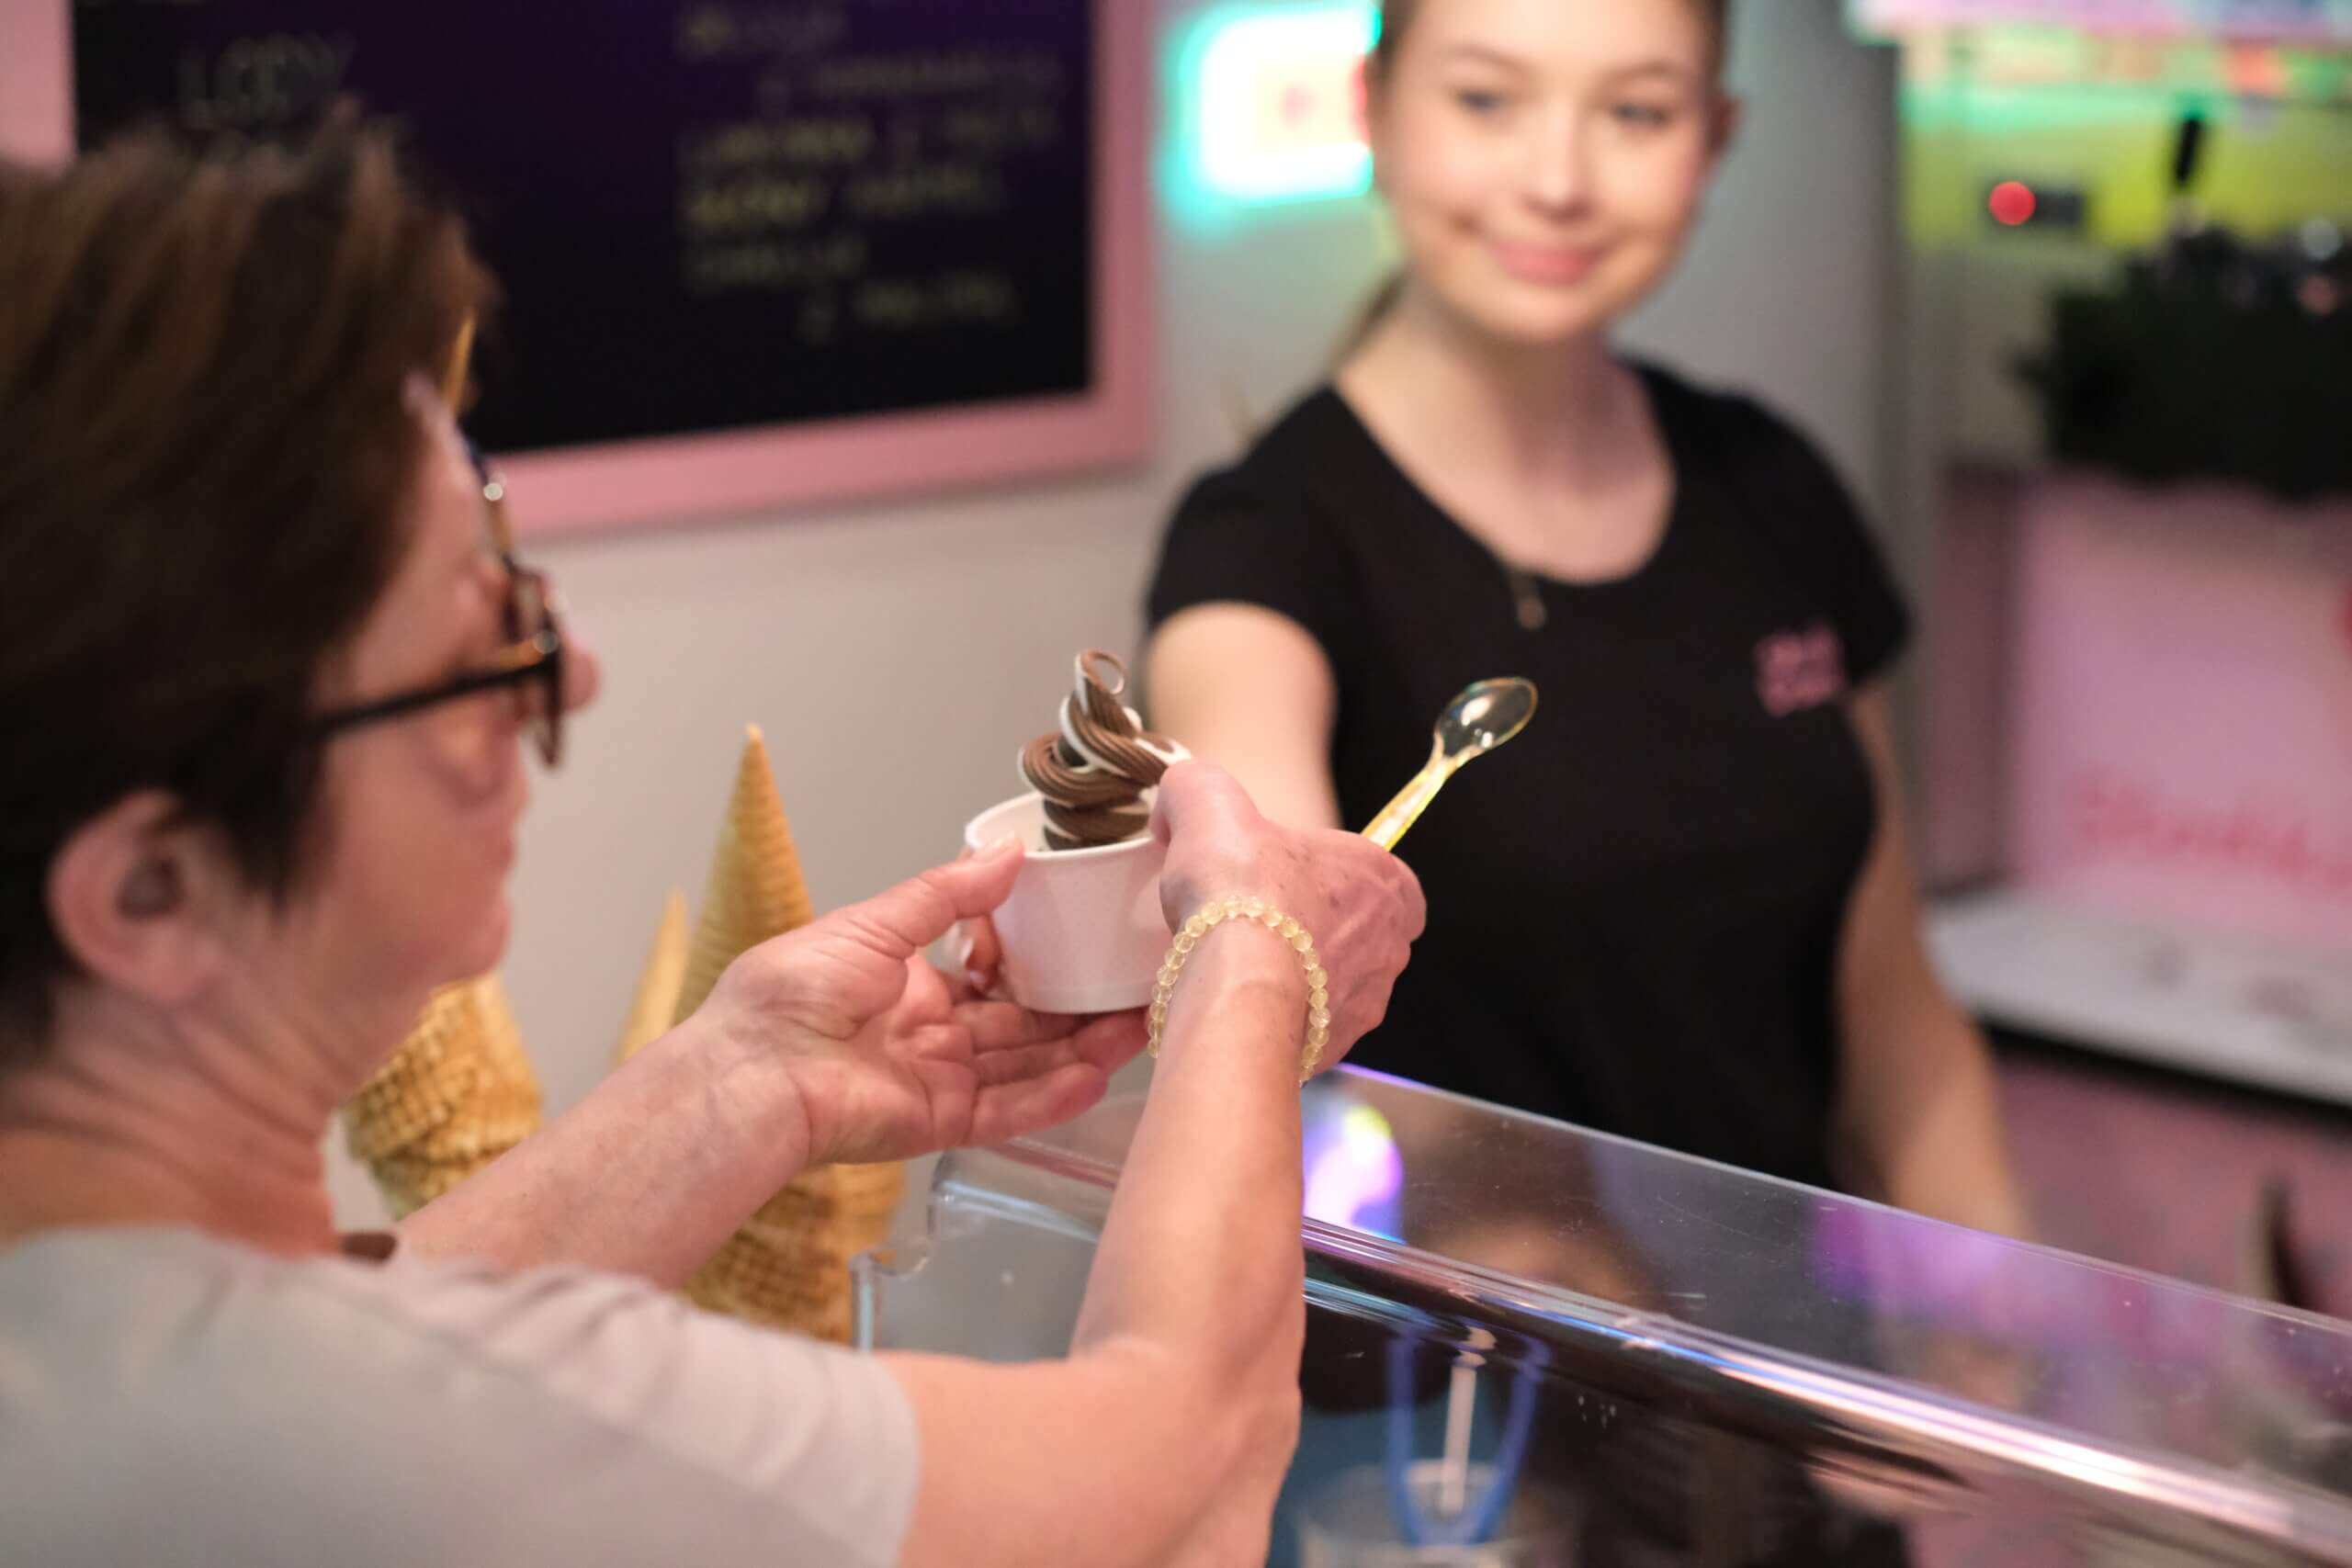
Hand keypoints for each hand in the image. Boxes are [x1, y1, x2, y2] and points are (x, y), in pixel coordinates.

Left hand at [693, 840, 1147, 1165]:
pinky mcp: (940, 1123)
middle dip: (1078, 1010)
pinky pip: (1008, 1111)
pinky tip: (1099, 1075)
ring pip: (1026, 1066)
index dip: (1038, 962)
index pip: (991, 974)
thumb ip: (946, 894)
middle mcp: (929, 1034)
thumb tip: (1009, 853)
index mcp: (908, 984)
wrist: (754, 1068)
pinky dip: (1054, 1097)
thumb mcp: (874, 923)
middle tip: (1135, 988)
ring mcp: (938, 1081)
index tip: (1084, 941)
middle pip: (1021, 1023)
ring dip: (1081, 1050)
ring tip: (1138, 1026)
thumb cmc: (791, 991)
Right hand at [1152, 761, 1423, 1070]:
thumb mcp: (1209, 804)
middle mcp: (1389, 947)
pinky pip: (1307, 1026)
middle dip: (1311, 926)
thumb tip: (1182, 794)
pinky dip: (1277, 1014)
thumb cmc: (1242, 894)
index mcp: (1386, 883)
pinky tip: (1237, 999)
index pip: (1382, 875)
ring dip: (1294, 973)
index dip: (1333, 871)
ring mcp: (1364, 1003)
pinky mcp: (1332, 1047)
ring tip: (1239, 962)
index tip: (1287, 873)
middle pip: (1356, 930)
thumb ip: (1198, 786)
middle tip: (1257, 916)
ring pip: (1331, 983)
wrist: (1236, 988)